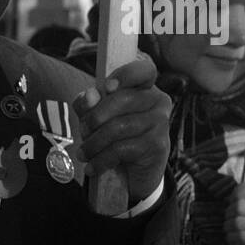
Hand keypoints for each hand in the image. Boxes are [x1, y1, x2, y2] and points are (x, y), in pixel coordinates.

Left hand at [72, 55, 172, 203]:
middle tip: (83, 132)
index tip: (107, 86)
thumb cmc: (114, 138)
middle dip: (95, 117)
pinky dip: (101, 160)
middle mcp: (158, 101)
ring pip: (119, 127)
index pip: (144, 70)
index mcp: (144, 88)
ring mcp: (161, 123)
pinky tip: (92, 167)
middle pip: (123, 99)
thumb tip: (90, 95)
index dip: (126, 74)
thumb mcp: (95, 118)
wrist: (133, 174)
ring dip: (94, 143)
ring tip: (84, 154)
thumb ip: (88, 104)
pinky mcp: (158, 145)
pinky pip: (122, 149)